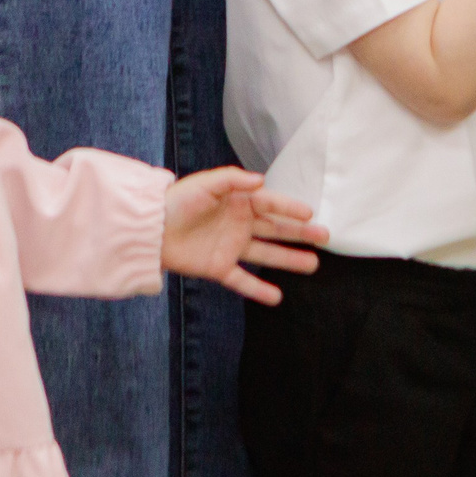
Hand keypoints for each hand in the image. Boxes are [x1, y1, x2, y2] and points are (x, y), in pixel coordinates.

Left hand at [162, 167, 328, 305]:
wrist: (150, 228)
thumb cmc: (177, 200)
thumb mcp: (205, 183)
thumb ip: (233, 179)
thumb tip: (261, 180)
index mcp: (239, 201)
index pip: (271, 204)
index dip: (290, 208)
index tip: (311, 214)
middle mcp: (240, 224)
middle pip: (276, 229)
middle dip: (300, 233)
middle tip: (325, 237)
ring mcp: (231, 247)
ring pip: (266, 254)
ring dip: (289, 259)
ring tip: (313, 264)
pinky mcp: (218, 267)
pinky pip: (242, 280)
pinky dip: (258, 289)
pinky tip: (276, 297)